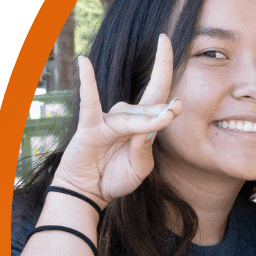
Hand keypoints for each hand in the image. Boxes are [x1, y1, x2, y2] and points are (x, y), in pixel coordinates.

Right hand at [51, 34, 184, 206]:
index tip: (170, 67)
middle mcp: (126, 118)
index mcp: (143, 125)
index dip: (164, 72)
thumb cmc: (116, 178)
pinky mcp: (90, 127)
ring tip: (145, 135)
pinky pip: (90, 103)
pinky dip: (88, 83)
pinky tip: (84, 64)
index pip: (158, 91)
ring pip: (129, 115)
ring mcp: (107, 120)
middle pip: (149, 107)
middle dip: (160, 114)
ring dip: (141, 123)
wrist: (90, 192)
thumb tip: (148, 128)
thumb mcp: (139, 168)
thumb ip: (144, 149)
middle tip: (171, 114)